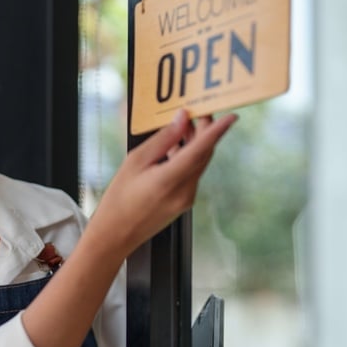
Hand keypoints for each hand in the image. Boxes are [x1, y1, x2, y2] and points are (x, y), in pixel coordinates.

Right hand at [88, 109, 236, 255]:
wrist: (115, 235)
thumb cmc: (119, 199)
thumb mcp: (136, 162)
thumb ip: (162, 140)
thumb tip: (181, 120)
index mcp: (170, 179)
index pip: (201, 150)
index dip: (217, 131)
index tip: (231, 116)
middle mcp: (184, 191)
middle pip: (203, 155)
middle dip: (204, 132)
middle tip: (198, 112)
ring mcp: (186, 199)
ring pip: (198, 164)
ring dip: (195, 145)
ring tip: (182, 127)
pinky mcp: (183, 203)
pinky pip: (191, 175)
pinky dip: (188, 159)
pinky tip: (174, 149)